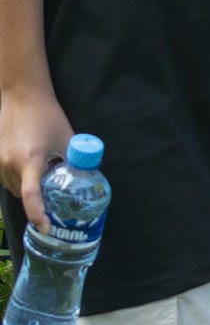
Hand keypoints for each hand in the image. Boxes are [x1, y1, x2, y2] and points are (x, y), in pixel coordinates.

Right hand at [0, 88, 70, 230]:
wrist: (21, 97)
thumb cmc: (48, 116)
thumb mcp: (66, 139)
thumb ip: (74, 161)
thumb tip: (86, 180)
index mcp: (30, 160)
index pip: (31, 195)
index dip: (37, 214)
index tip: (45, 228)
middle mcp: (8, 164)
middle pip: (22, 193)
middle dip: (38, 194)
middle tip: (53, 185)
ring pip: (11, 186)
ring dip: (25, 184)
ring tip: (39, 165)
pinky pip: (4, 178)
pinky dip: (16, 176)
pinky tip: (26, 160)